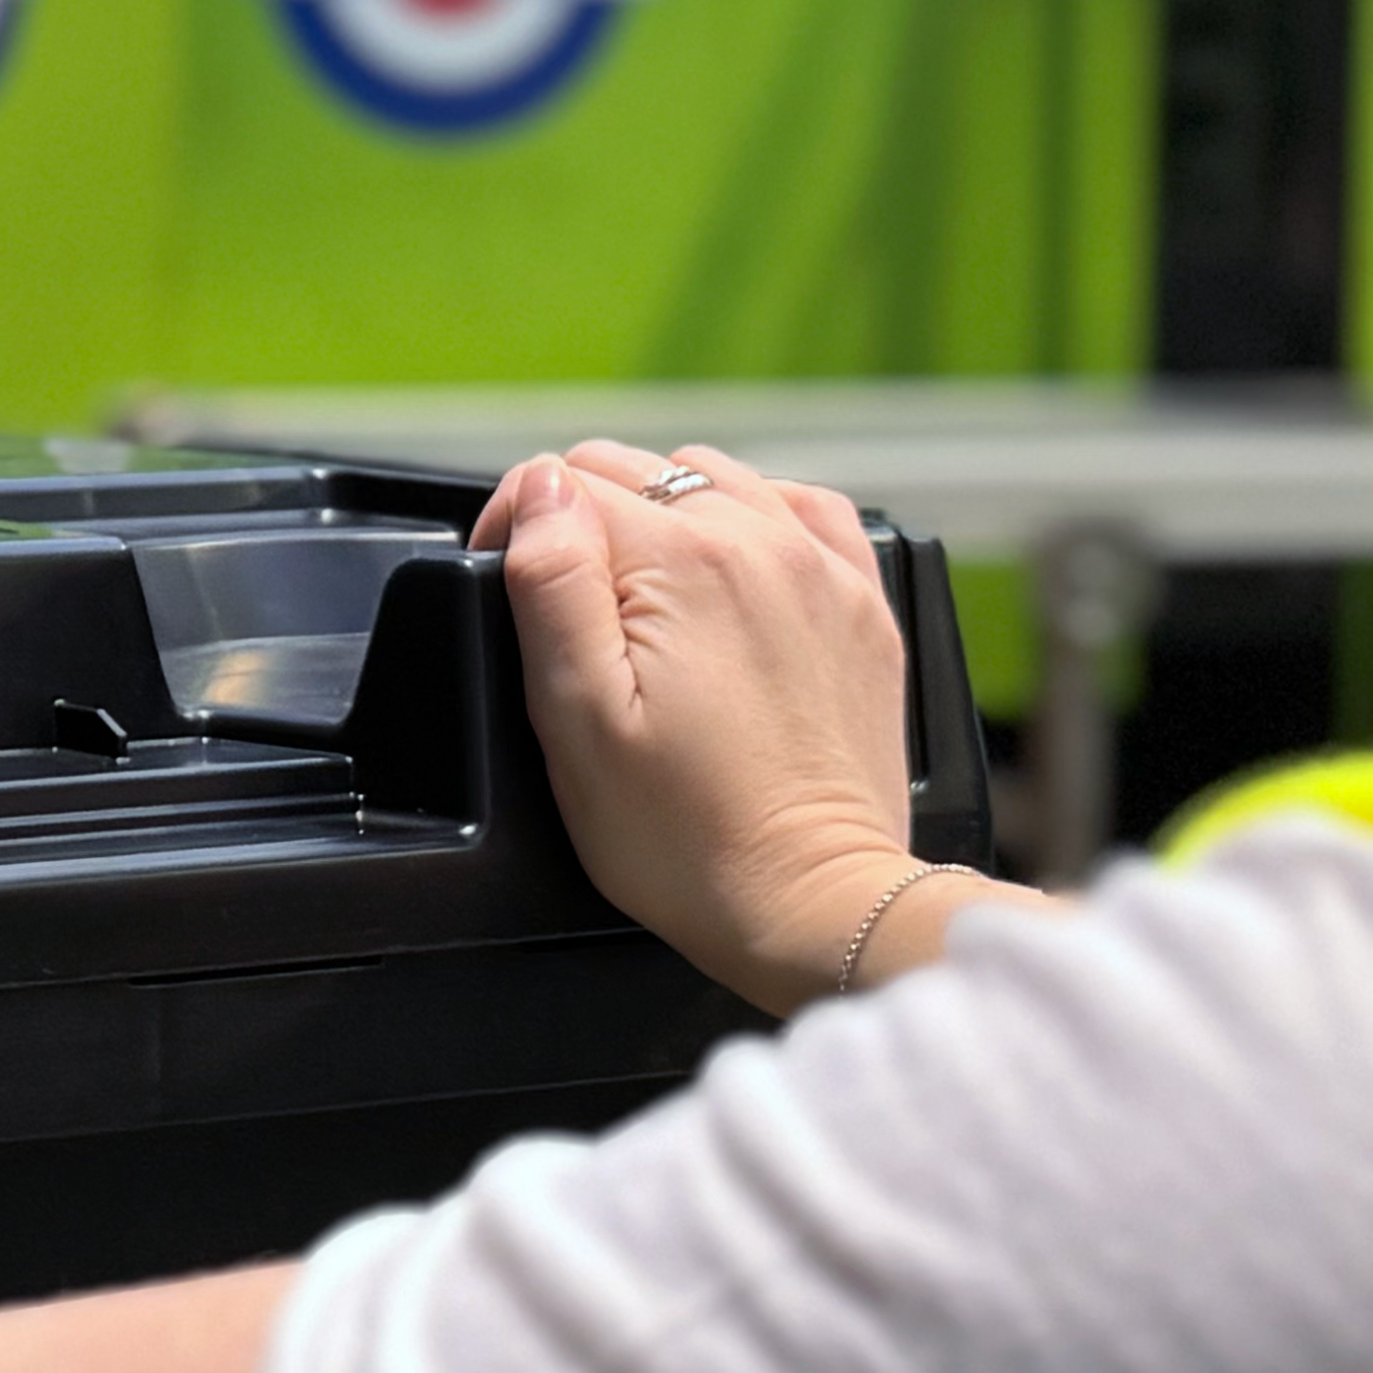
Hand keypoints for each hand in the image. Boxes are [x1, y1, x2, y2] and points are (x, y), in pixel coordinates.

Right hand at [471, 443, 921, 1012]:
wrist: (811, 901)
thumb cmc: (685, 837)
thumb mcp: (574, 719)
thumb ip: (550, 585)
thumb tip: (540, 491)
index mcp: (681, 561)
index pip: (561, 483)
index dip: (512, 528)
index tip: (512, 596)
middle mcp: (760, 540)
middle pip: (635, 470)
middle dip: (583, 520)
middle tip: (571, 616)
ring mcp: (821, 568)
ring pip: (713, 477)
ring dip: (663, 517)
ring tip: (644, 601)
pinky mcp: (861, 603)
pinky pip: (801, 508)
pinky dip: (753, 520)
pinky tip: (729, 572)